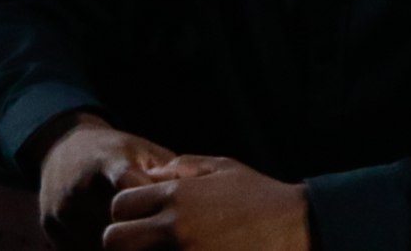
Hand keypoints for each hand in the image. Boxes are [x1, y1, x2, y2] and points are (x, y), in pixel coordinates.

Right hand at [35, 116, 176, 250]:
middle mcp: (80, 185)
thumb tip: (198, 198)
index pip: (131, 187)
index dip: (153, 207)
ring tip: (148, 244)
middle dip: (141, 235)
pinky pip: (80, 250)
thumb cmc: (119, 153)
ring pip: (96, 243)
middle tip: (165, 239)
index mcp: (109, 160)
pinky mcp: (50, 228)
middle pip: (114, 223)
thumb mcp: (145, 152)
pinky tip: (125, 247)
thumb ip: (168, 174)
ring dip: (123, 248)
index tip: (173, 219)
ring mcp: (62, 209)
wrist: (64, 152)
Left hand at [105, 153, 310, 250]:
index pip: (120, 205)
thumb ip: (184, 168)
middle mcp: (174, 227)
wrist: (297, 228)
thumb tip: (150, 175)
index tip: (142, 217)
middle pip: (113, 240)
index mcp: (179, 195)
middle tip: (143, 240)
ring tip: (163, 247)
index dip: (126, 211)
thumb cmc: (262, 197)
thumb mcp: (227, 168)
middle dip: (123, 240)